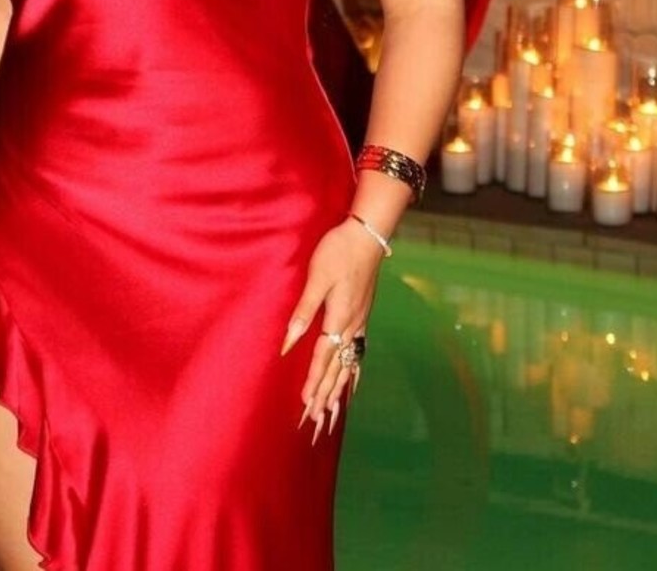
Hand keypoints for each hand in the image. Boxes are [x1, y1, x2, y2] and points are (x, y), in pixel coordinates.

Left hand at [279, 217, 383, 441]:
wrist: (367, 235)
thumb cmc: (338, 251)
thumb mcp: (317, 277)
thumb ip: (303, 310)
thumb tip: (289, 341)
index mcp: (339, 317)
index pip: (324, 357)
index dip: (314, 381)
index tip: (305, 405)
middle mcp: (352, 325)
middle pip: (338, 367)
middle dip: (327, 394)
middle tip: (317, 421)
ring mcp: (360, 321)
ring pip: (349, 363)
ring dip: (339, 388)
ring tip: (332, 412)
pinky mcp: (362, 315)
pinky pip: (358, 353)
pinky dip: (353, 373)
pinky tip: (351, 383)